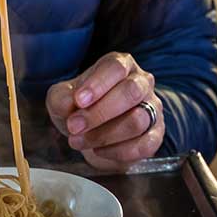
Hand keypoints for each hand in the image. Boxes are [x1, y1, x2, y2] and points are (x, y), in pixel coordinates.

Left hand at [45, 52, 163, 172]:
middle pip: (131, 92)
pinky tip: (99, 150)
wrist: (91, 130)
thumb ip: (61, 98)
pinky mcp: (155, 134)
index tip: (78, 100)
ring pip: (137, 120)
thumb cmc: (79, 106)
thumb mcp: (62, 97)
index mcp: (120, 64)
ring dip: (104, 135)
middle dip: (100, 113)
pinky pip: (145, 145)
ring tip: (79, 141)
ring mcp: (152, 108)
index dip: (98, 84)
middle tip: (74, 126)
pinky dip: (118, 151)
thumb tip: (69, 104)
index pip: (116, 68)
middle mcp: (141, 82)